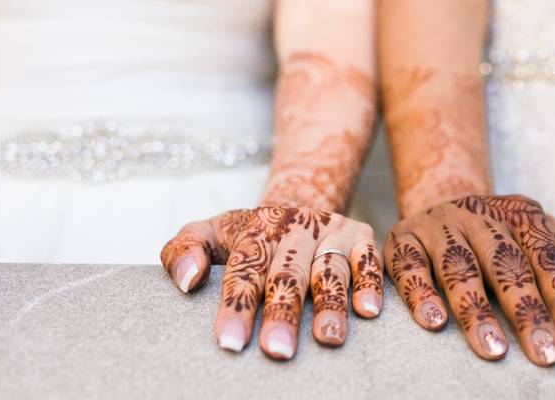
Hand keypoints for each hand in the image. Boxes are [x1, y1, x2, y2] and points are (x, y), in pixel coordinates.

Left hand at [161, 207, 382, 359]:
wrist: (299, 204)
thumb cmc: (249, 237)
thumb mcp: (210, 232)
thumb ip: (184, 250)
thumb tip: (187, 281)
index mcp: (258, 227)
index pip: (245, 267)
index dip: (237, 305)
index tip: (230, 342)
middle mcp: (298, 226)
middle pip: (289, 272)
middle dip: (283, 312)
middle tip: (277, 350)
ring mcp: (332, 231)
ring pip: (331, 269)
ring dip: (330, 304)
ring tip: (327, 338)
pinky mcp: (362, 237)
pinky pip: (369, 261)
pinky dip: (370, 284)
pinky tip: (367, 311)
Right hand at [384, 194, 554, 365]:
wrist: (441, 203)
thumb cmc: (501, 236)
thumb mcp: (537, 235)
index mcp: (519, 214)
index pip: (548, 257)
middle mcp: (478, 213)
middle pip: (506, 264)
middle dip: (527, 313)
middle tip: (544, 354)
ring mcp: (439, 224)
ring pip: (460, 268)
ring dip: (477, 311)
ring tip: (494, 350)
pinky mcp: (402, 237)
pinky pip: (409, 267)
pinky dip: (420, 294)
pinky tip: (435, 324)